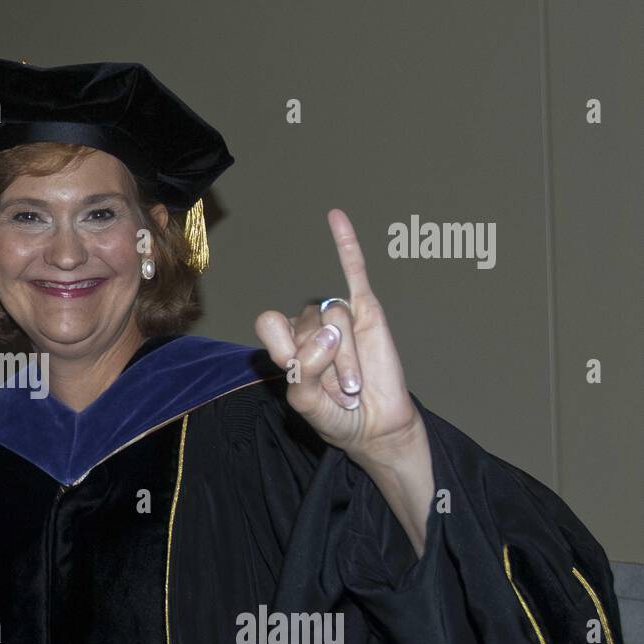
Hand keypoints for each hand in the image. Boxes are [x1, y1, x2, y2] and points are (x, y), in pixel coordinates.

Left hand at [254, 209, 423, 470]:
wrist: (374, 426)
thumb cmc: (335, 415)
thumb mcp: (306, 402)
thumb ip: (305, 371)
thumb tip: (329, 335)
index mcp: (286, 342)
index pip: (270, 323)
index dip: (283, 346)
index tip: (295, 370)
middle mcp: (308, 325)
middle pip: (305, 324)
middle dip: (324, 363)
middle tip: (338, 391)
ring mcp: (337, 316)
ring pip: (334, 317)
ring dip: (347, 359)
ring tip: (354, 385)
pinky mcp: (367, 311)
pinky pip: (355, 272)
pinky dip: (346, 244)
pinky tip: (336, 218)